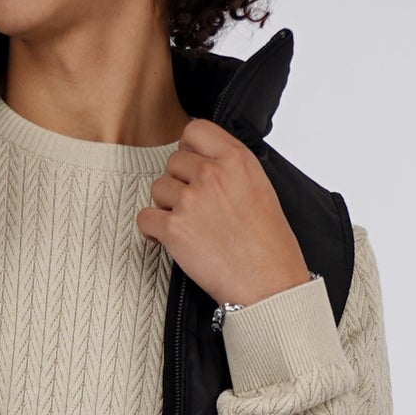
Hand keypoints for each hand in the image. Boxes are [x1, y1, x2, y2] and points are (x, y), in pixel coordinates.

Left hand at [136, 119, 310, 302]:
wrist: (269, 284)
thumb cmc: (270, 245)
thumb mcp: (261, 188)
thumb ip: (231, 168)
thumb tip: (205, 161)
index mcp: (236, 159)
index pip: (195, 130)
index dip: (190, 148)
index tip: (193, 165)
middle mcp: (212, 174)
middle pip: (174, 161)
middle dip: (180, 182)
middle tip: (195, 206)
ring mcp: (191, 200)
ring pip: (158, 188)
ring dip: (167, 206)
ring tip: (189, 225)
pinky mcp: (174, 228)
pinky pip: (145, 217)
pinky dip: (152, 229)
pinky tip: (168, 238)